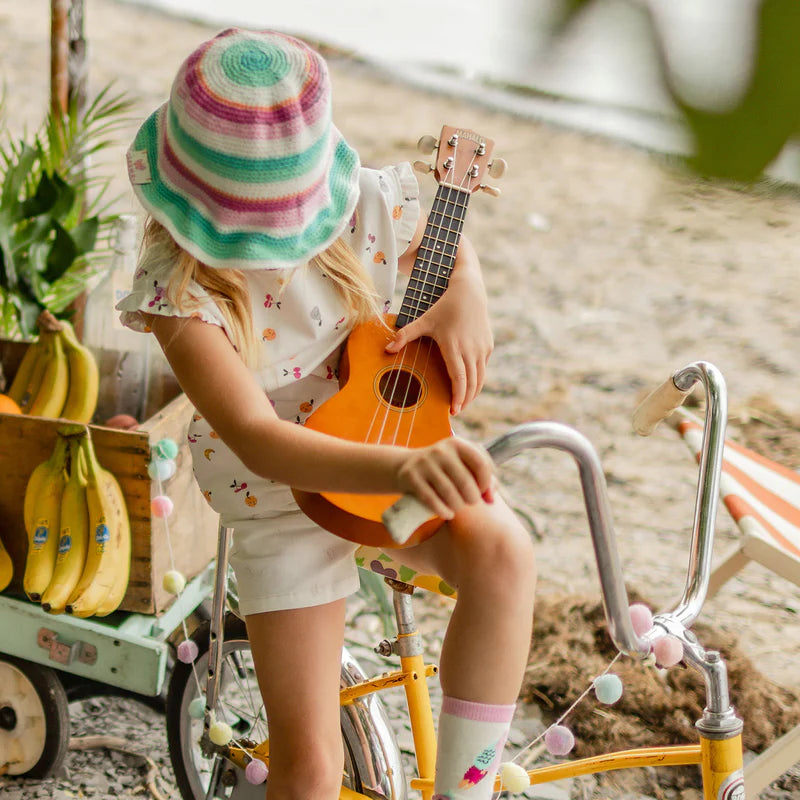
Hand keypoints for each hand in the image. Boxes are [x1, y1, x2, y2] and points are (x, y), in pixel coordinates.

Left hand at [386, 239, 492, 414]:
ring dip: (473, 393)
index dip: (457, 397)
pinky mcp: (488, 346)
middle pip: (472, 383)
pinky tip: (469, 385)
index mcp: (454, 347)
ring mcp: (482, 349)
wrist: (470, 291)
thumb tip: (387, 349)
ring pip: (480, 378)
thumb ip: (405, 335)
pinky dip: (477, 380)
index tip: (453, 410)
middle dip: (465, 400)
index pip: (459, 379)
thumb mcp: (423, 320)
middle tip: (456, 411)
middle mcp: (471, 350)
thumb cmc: (444, 306)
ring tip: (463, 403)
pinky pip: (483, 368)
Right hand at [395, 438, 494, 520]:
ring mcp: (425, 463)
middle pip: (466, 482)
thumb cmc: (445, 469)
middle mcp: (441, 450)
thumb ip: (484, 478)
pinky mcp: (411, 477)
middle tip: (469, 501)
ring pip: (449, 494)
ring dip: (457, 506)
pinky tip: (447, 513)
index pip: (481, 464)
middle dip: (472, 498)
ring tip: (457, 507)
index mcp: (458, 444)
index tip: (482, 492)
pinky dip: (443, 511)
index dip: (486, 483)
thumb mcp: (463, 464)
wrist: (407, 465)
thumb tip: (491, 499)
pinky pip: (432, 500)